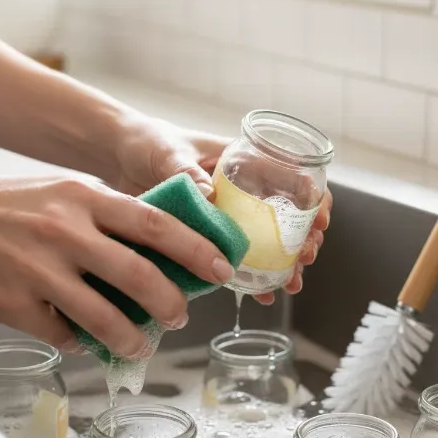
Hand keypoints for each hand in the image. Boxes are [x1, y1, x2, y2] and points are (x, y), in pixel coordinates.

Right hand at [0, 173, 234, 356]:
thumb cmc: (9, 204)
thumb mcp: (65, 193)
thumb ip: (109, 216)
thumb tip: (158, 249)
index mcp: (84, 197)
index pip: (155, 223)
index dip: (196, 247)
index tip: (222, 267)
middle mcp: (65, 231)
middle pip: (139, 273)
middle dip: (172, 300)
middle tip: (182, 315)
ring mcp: (37, 270)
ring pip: (103, 316)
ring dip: (131, 337)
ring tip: (142, 345)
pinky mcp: (12, 305)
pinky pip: (61, 335)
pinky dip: (80, 342)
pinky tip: (84, 340)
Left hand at [113, 113, 332, 304]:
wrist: (116, 157)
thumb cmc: (147, 142)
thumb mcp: (170, 152)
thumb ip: (188, 173)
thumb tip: (210, 198)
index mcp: (242, 161)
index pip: (293, 176)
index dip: (315, 199)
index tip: (320, 221)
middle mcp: (242, 190)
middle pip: (288, 216)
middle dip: (304, 239)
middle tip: (304, 258)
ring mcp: (228, 216)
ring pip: (268, 243)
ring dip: (284, 264)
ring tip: (290, 283)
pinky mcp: (208, 236)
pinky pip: (236, 258)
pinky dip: (251, 278)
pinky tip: (261, 295)